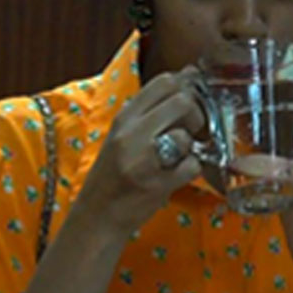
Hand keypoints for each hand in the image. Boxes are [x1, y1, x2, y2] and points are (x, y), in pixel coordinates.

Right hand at [72, 67, 205, 240]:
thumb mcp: (122, 134)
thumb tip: (188, 76)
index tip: (191, 99)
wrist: (97, 216)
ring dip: (190, 147)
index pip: (165, 82)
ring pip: (185, 136)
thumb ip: (151, 110)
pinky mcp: (157, 184)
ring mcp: (143, 160)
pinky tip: (176, 174)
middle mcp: (131, 134)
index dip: (187, 88)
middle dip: (196, 114)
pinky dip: (190, 170)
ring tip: (177, 157)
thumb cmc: (112, 174)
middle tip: (191, 130)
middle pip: (182, 102)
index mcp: (124, 117)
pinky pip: (191, 166)